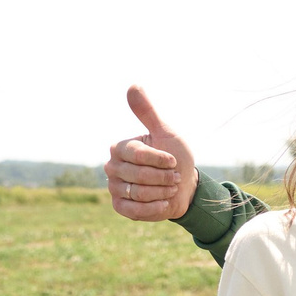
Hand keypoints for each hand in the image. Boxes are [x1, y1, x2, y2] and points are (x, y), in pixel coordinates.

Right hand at [106, 85, 197, 221]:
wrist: (183, 187)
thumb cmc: (174, 158)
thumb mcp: (165, 133)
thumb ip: (148, 112)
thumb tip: (133, 85)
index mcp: (120, 148)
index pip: (138, 154)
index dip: (160, 159)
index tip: (174, 160)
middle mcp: (112, 166)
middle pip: (139, 175)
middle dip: (164, 178)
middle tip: (175, 177)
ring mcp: (114, 187)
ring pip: (138, 193)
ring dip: (162, 192)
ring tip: (170, 187)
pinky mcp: (120, 206)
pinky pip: (134, 210)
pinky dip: (154, 208)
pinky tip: (165, 202)